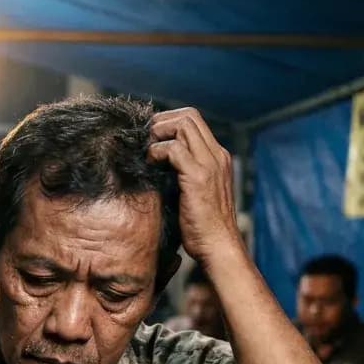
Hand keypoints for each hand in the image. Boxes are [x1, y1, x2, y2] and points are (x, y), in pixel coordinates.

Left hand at [147, 107, 243, 266]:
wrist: (218, 247)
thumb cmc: (202, 226)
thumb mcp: (194, 193)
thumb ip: (183, 174)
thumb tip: (157, 164)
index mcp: (217, 157)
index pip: (194, 121)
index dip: (169, 122)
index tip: (152, 138)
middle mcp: (217, 155)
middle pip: (189, 115)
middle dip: (161, 122)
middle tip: (146, 141)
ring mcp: (210, 164)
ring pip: (183, 125)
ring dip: (159, 133)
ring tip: (148, 152)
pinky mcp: (199, 177)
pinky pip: (174, 149)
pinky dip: (157, 152)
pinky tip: (150, 165)